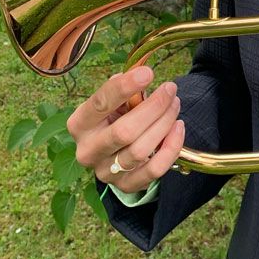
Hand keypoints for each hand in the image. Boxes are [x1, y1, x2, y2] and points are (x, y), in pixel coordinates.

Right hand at [67, 66, 184, 192]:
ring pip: (140, 150)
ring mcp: (105, 172)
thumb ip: (124, 91)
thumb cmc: (115, 117)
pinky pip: (154, 170)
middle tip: (170, 90)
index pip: (100, 103)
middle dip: (154, 107)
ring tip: (175, 105)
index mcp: (79, 124)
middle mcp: (87, 151)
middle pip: (124, 131)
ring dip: (164, 124)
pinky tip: (178, 128)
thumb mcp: (113, 102)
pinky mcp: (125, 186)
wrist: (115, 152)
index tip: (148, 73)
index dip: (125, 87)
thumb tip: (141, 75)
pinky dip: (171, 147)